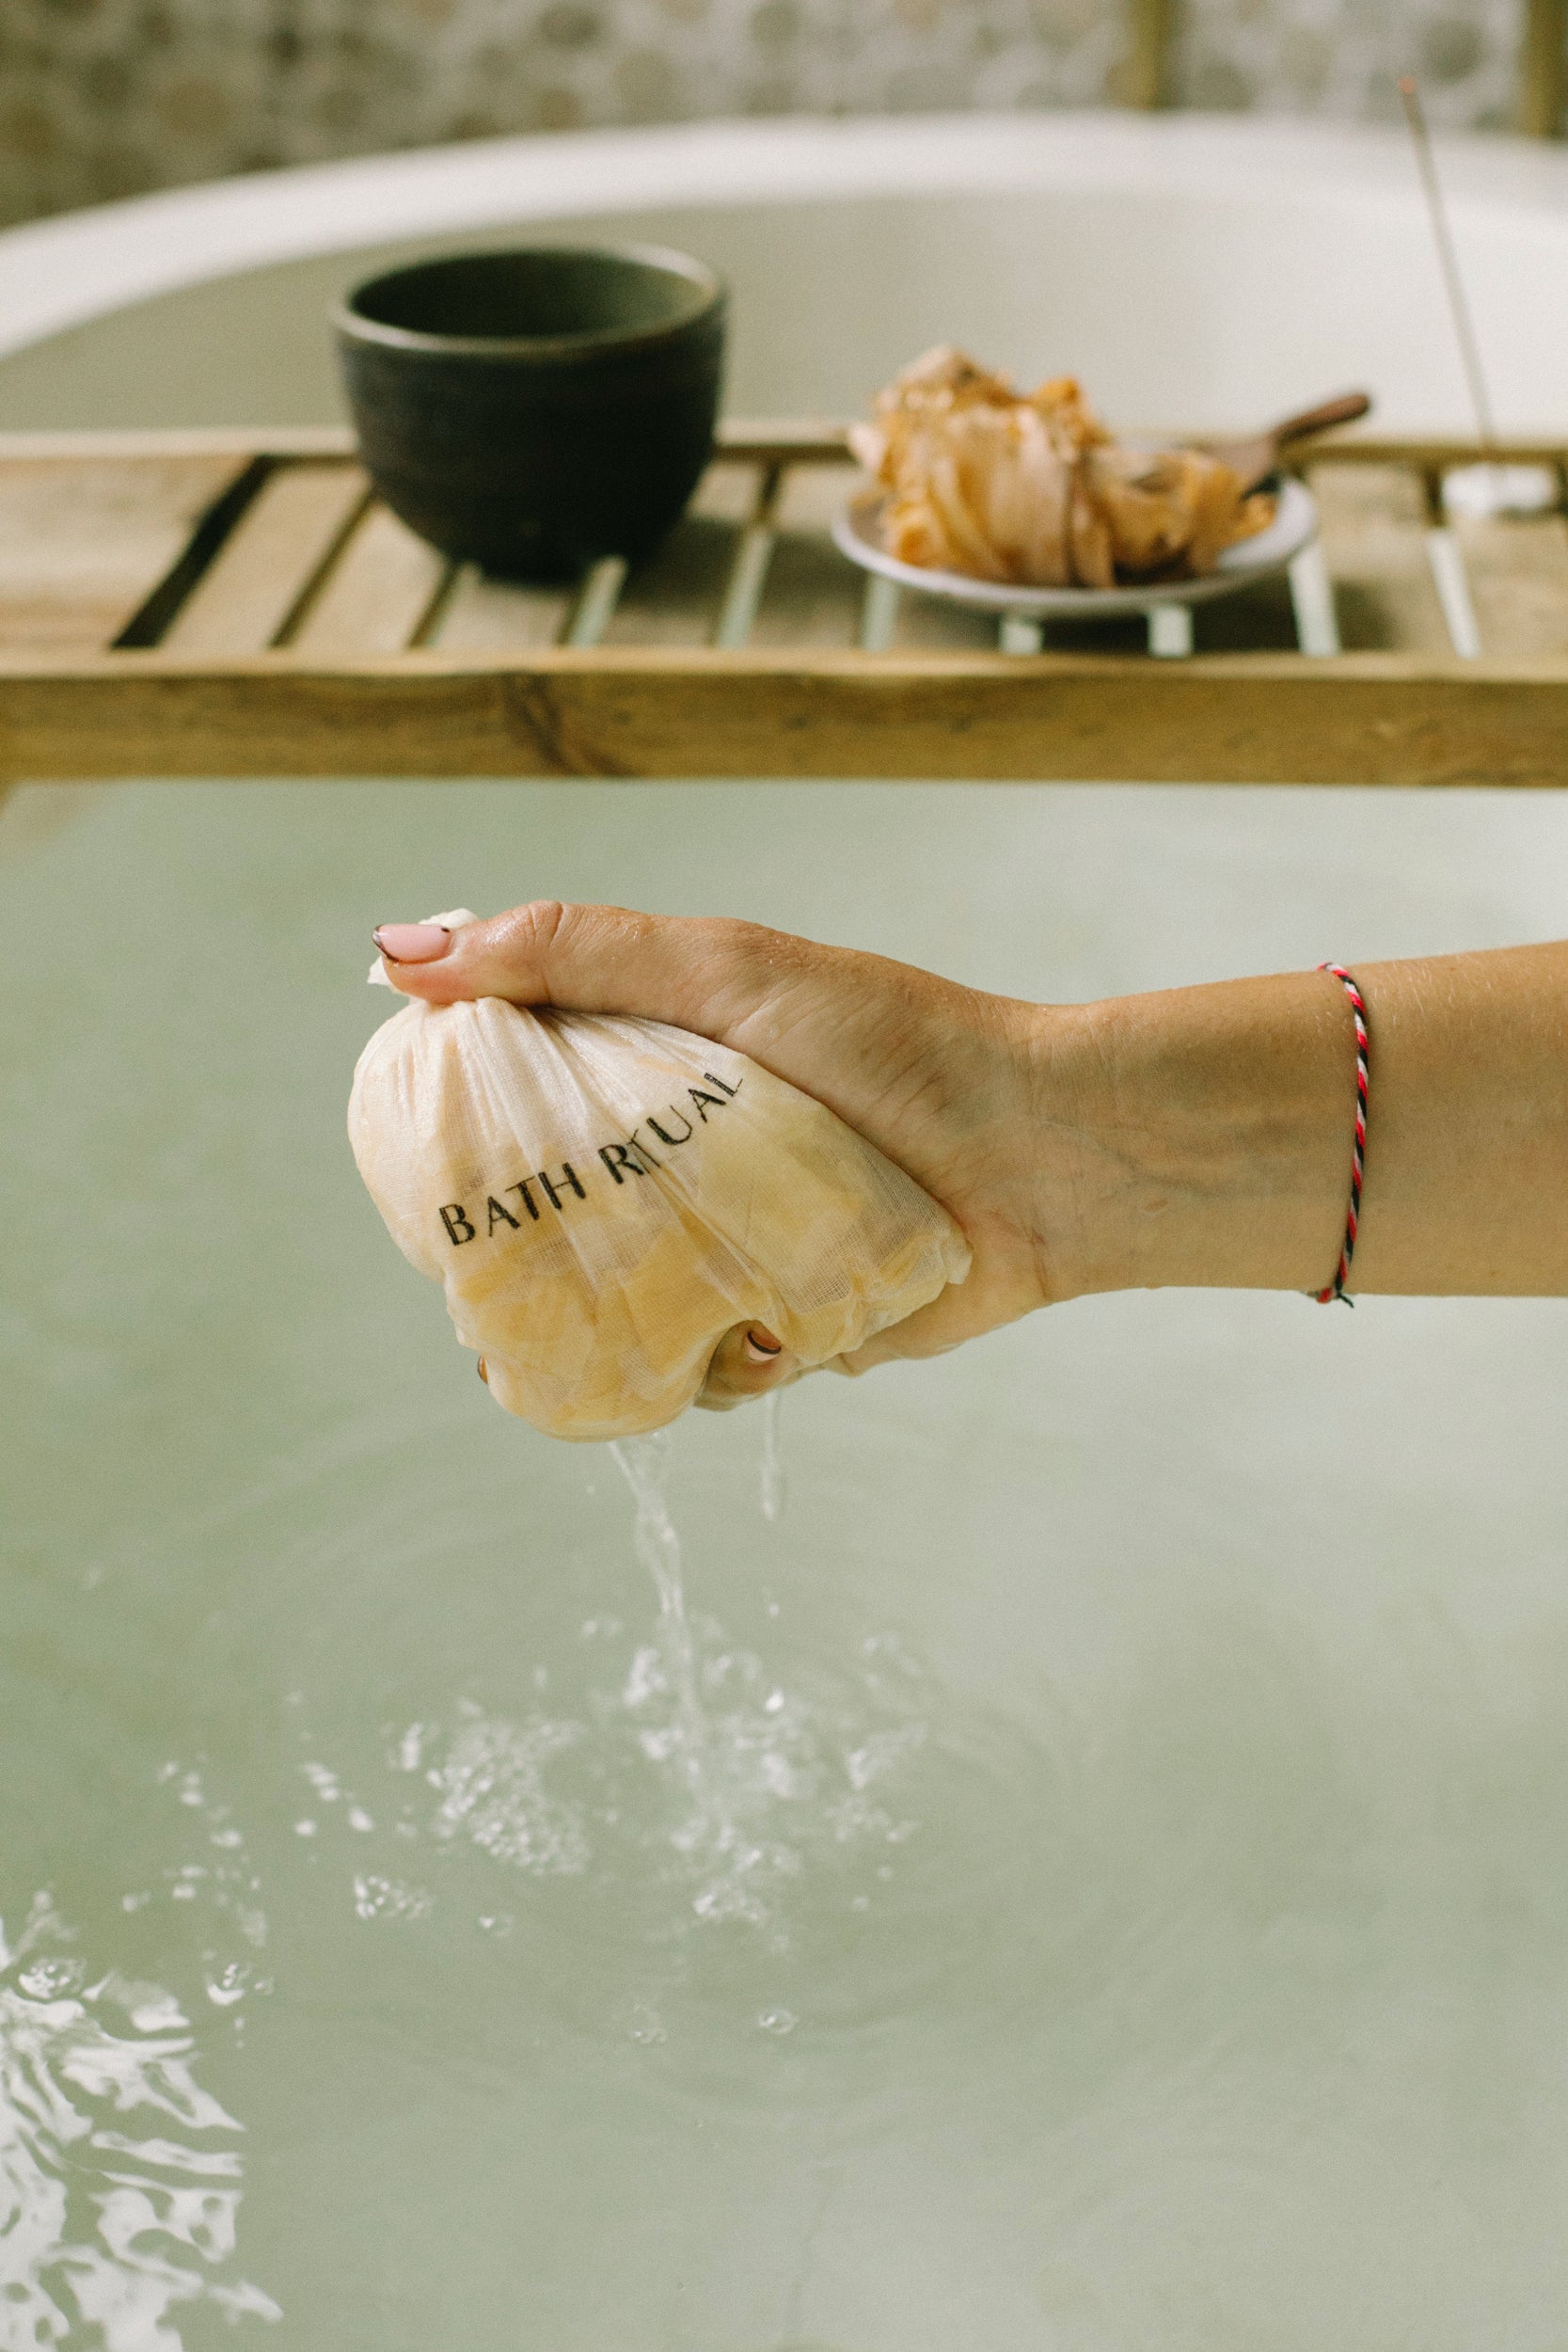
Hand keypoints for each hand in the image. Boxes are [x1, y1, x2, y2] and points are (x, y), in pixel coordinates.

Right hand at [373, 903, 1063, 1409]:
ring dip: (601, 1331)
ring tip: (600, 1327)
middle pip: (553, 1225)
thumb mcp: (724, 969)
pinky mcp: (788, 1327)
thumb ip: (570, 952)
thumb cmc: (895, 1044)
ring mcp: (734, 1250)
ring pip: (620, 1314)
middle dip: (508, 1265)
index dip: (456, 1139)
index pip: (519, 1105)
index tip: (415, 1167)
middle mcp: (686, 1164)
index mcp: (657, 1068)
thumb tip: (400, 953)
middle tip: (478, 1286)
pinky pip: (708, 1371)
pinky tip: (731, 1348)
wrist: (1046, 1155)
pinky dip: (704, 1371)